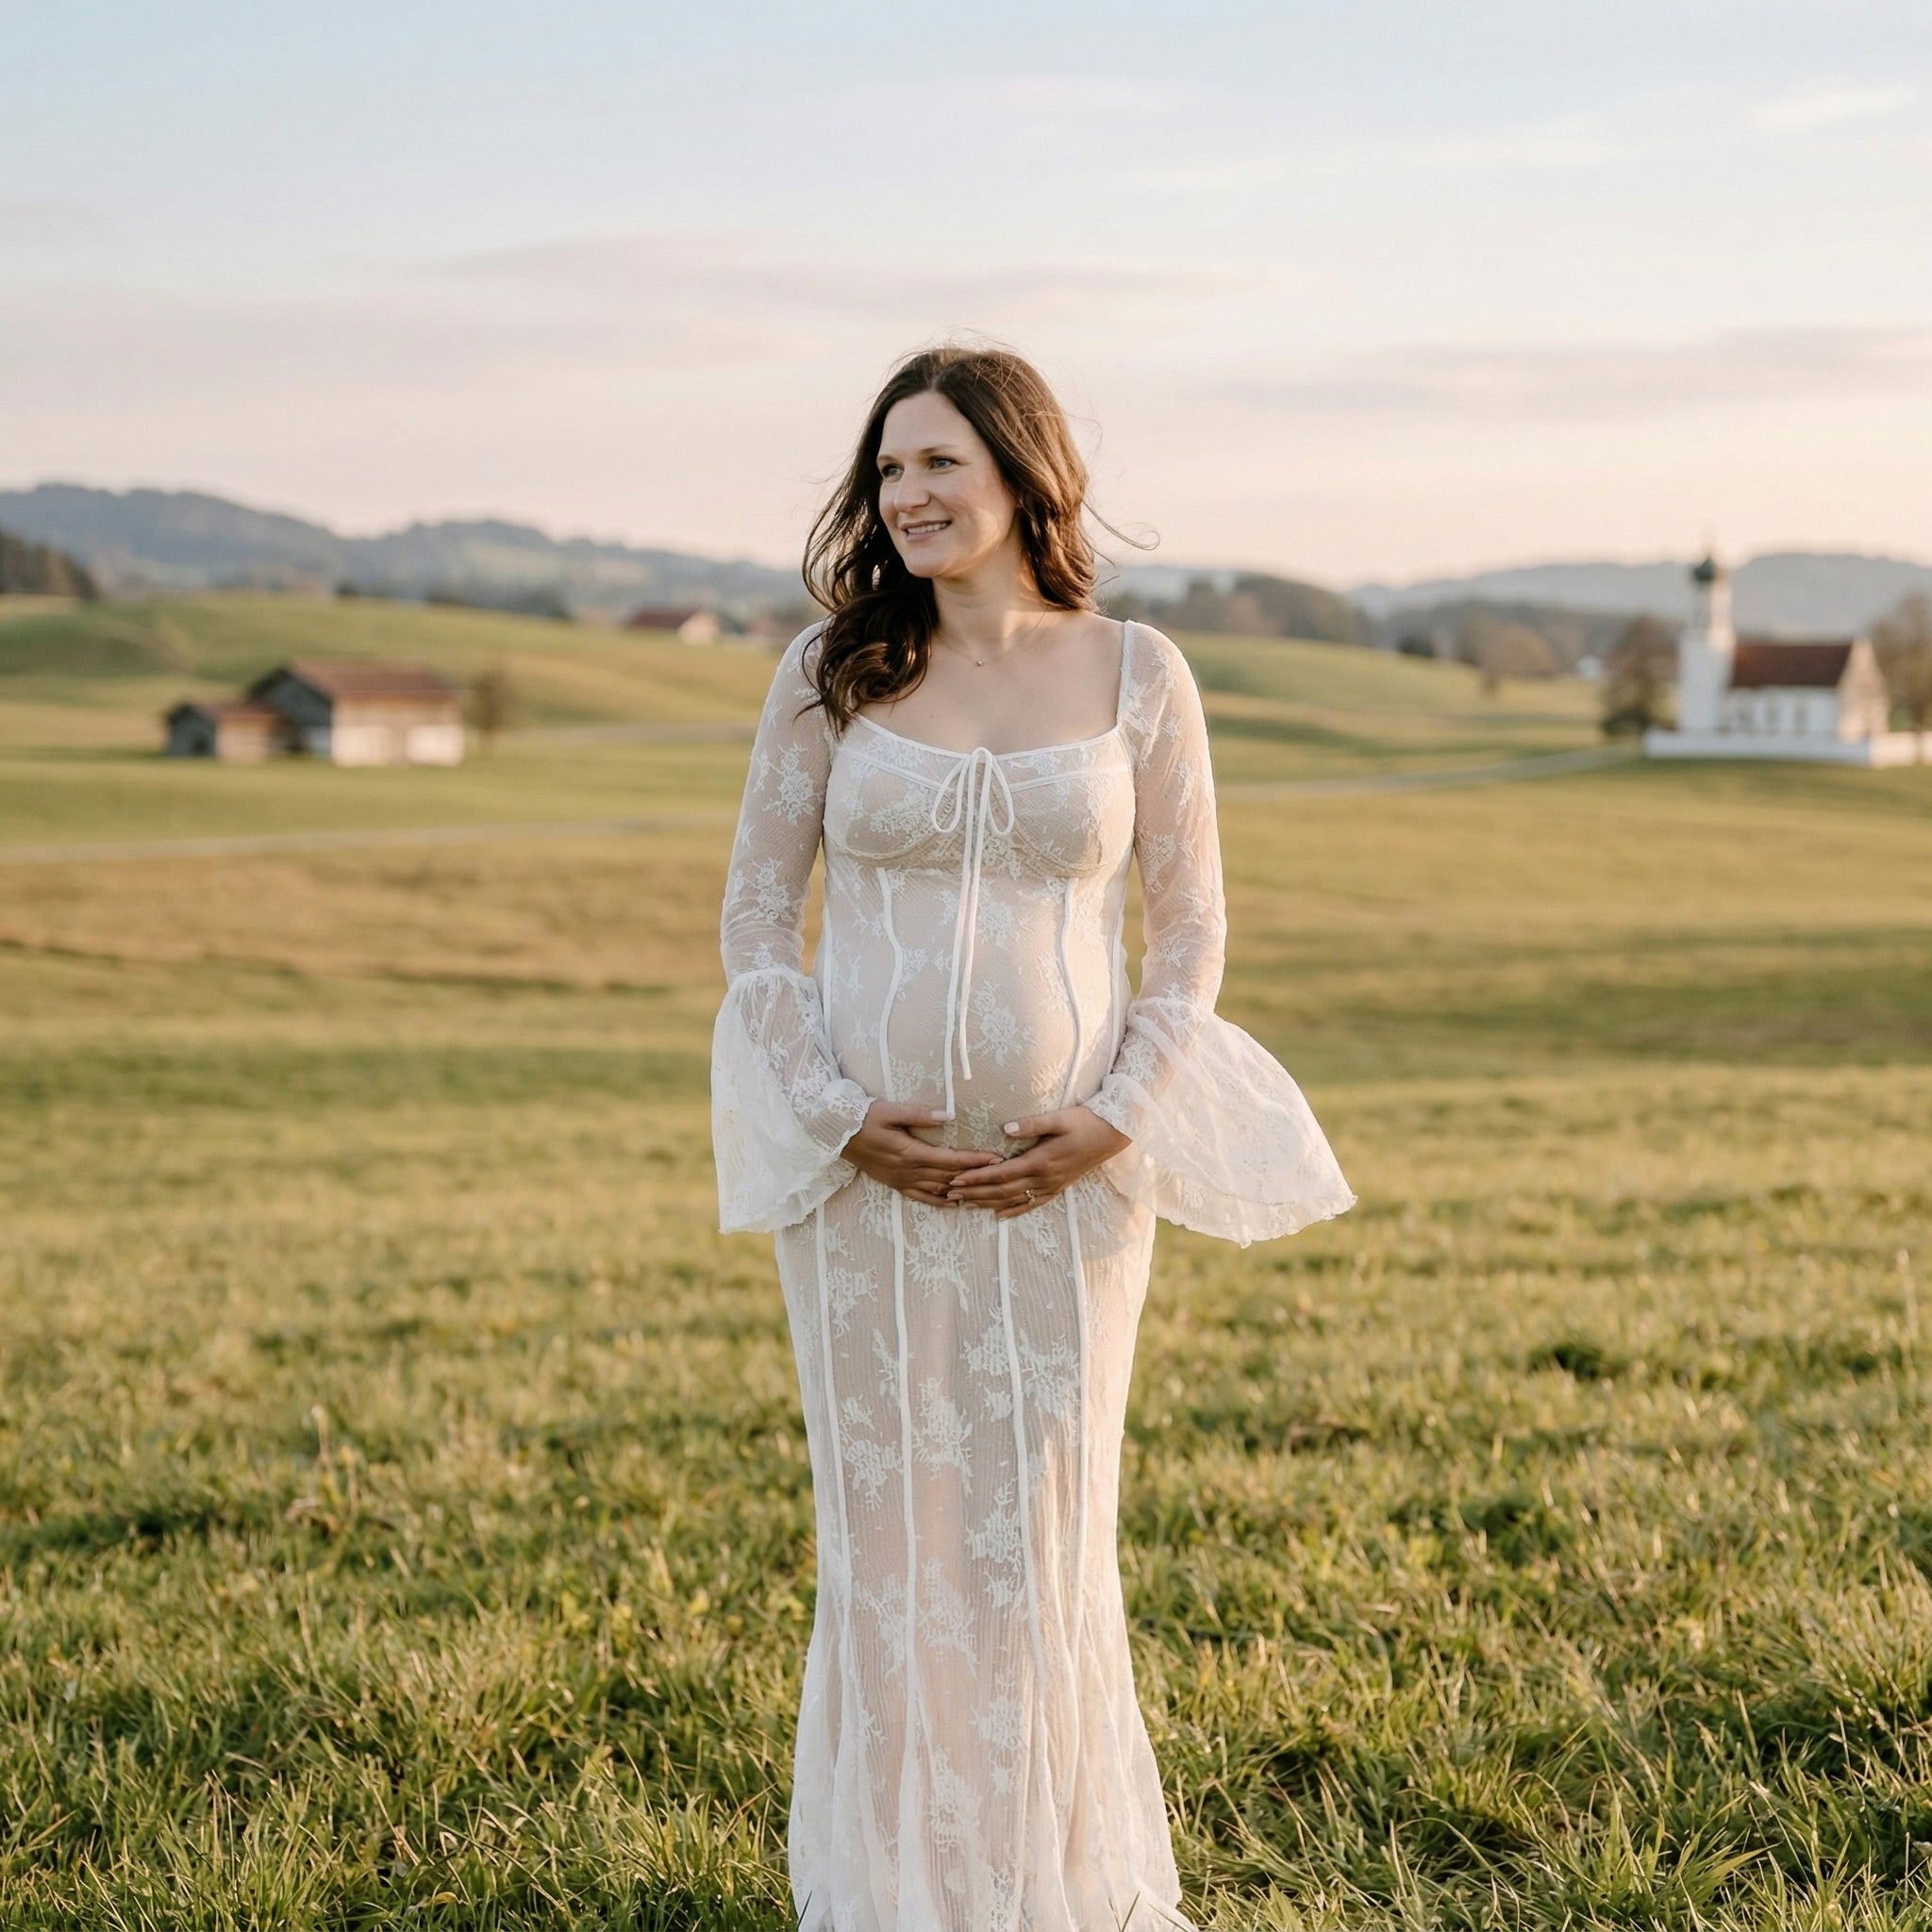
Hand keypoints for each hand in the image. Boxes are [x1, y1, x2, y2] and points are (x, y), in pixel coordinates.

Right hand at [842, 1101, 1002, 1207]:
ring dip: (963, 1192)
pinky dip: (941, 1202)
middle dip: (976, 1176)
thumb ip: (919, 1114)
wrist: (836, 1136)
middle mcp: (908, 1171)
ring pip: (939, 1191)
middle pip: (950, 1177)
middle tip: (1000, 1174)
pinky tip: (956, 1203)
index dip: (975, 1160)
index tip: (996, 1158)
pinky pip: (922, 1198)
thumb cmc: (864, 1117)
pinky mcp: (896, 1184)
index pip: (950, 1159)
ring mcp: (901, 1181)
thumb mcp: (890, 1110)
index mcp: (909, 1152)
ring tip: (985, 1191)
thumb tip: (949, 1115)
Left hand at [943, 1106, 1131, 1218]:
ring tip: (964, 1205)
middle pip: (1002, 1190)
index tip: (956, 1179)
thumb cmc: (1085, 1122)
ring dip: (987, 1203)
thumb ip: (1031, 1124)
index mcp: (1040, 1161)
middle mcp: (1043, 1178)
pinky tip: (999, 1215)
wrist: (1113, 1134)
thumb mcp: (1059, 1118)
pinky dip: (1013, 1211)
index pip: (1001, 1173)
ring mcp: (1051, 1186)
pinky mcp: (1057, 1188)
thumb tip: (1004, 1128)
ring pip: (1013, 1200)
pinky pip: (1031, 1204)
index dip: (977, 1177)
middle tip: (950, 1194)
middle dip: (974, 1193)